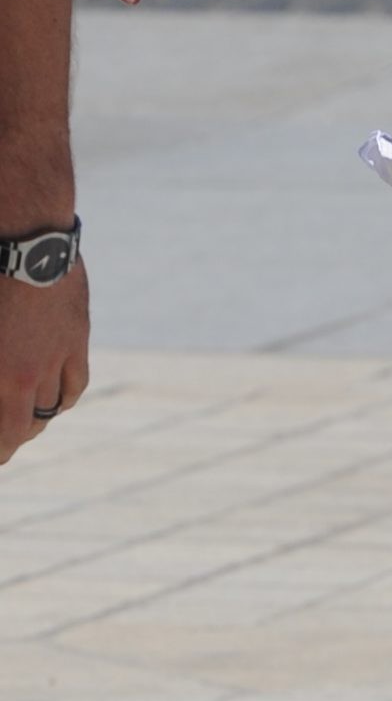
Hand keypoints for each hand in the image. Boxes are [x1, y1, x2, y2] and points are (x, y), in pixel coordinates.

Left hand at [0, 265, 87, 465]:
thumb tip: (0, 377)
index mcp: (2, 374)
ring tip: (28, 422)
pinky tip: (56, 400)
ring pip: (52, 406)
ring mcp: (56, 357)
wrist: (28, 244)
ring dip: (37, 420)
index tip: (0, 457)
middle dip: (14, 440)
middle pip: (27, 425)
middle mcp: (28, 373)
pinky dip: (64, 397)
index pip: (6, 432)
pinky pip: (74, 383)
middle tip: (7, 443)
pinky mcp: (76, 338)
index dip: (3, 450)